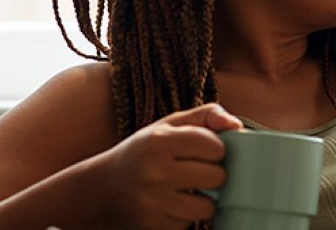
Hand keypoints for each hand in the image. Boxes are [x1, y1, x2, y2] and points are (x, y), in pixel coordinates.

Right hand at [78, 103, 243, 228]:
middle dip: (213, 176)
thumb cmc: (141, 154)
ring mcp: (153, 203)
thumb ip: (204, 116)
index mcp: (159, 141)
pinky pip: (189, 225)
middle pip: (218, 177)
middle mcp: (155, 172)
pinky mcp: (154, 227)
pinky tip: (168, 206)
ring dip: (202, 201)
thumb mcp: (165, 127)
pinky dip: (184, 217)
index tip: (204, 152)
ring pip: (208, 207)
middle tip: (196, 173)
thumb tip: (237, 125)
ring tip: (184, 191)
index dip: (215, 150)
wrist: (98, 192)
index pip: (216, 147)